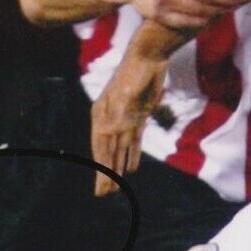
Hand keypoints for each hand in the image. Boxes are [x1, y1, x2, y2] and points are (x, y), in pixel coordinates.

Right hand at [91, 51, 168, 195]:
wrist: (149, 56)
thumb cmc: (134, 73)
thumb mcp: (126, 96)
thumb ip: (120, 117)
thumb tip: (110, 135)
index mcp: (102, 115)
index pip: (101, 148)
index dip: (102, 169)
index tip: (102, 188)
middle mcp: (110, 119)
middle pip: (108, 152)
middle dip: (107, 173)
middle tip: (104, 195)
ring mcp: (125, 118)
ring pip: (120, 149)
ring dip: (118, 167)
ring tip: (116, 186)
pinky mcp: (139, 115)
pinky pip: (134, 139)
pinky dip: (133, 153)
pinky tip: (132, 167)